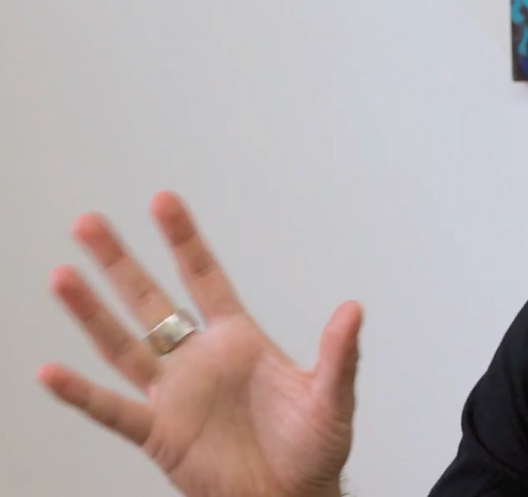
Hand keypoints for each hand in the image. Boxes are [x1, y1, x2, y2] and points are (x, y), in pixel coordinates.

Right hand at [37, 192, 361, 496]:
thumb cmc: (313, 450)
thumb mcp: (332, 397)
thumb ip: (340, 354)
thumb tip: (353, 309)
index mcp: (239, 341)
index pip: (206, 277)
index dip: (184, 240)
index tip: (163, 200)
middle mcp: (200, 360)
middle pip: (151, 301)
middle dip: (121, 262)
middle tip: (89, 223)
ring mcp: (175, 395)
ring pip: (123, 346)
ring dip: (92, 313)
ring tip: (62, 276)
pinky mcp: (160, 434)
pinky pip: (113, 410)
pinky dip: (81, 394)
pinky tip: (51, 371)